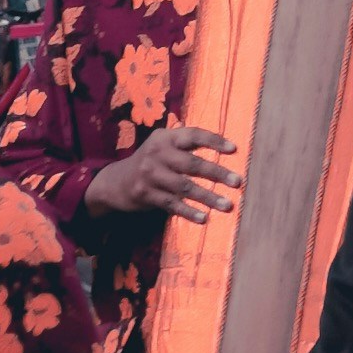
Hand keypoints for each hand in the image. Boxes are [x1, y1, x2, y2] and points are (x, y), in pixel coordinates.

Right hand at [87, 119, 241, 222]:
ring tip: (227, 205)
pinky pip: (171, 205)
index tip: (233, 149)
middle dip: (216, 173)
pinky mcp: (145, 195)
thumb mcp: (161, 145)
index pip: (192, 135)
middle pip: (192, 163)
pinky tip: (203, 218)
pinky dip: (188, 212)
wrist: (115, 181)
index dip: (214, 141)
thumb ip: (184, 143)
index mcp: (165, 138)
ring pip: (184, 187)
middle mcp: (157, 154)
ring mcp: (150, 175)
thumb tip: (223, 147)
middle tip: (237, 181)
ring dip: (208, 197)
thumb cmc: (150, 162)